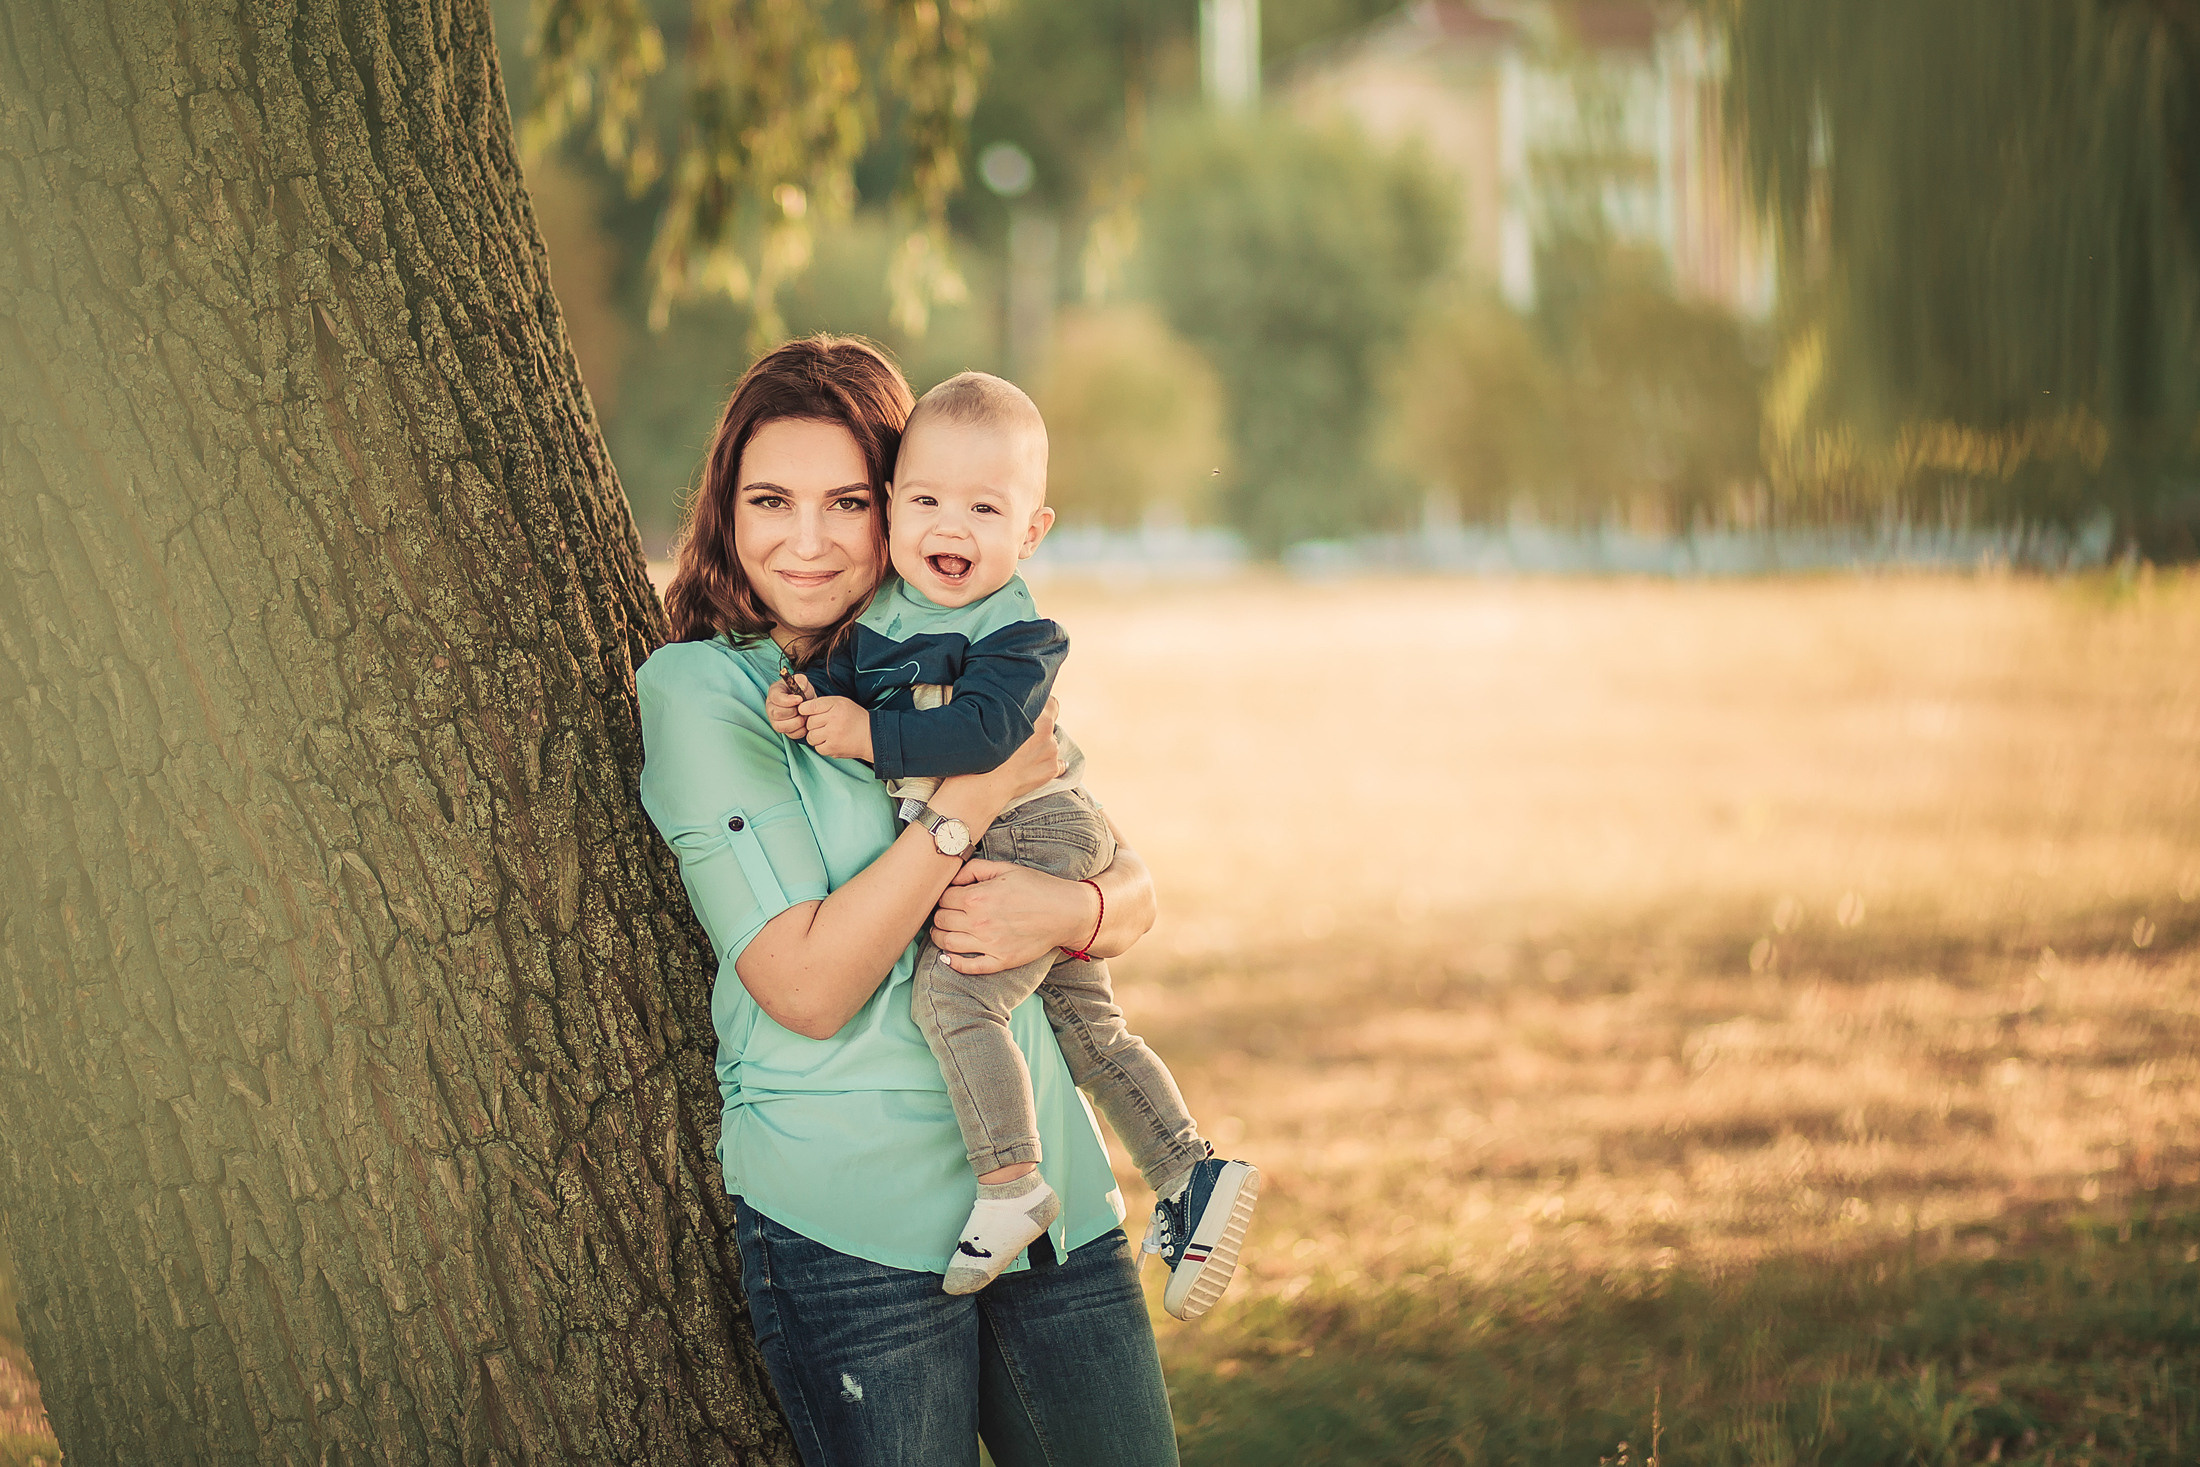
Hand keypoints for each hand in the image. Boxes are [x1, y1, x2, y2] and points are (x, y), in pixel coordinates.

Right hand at [766, 672, 812, 739]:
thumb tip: (800, 686)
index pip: (776, 698)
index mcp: (774, 693)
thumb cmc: (801, 690)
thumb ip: (801, 680)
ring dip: (797, 722)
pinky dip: (800, 730)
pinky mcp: (784, 730)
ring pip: (781, 727)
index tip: (800, 699)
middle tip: (803, 708)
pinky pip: (790, 735)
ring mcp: (775, 721)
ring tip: (805, 715)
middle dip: (793, 712)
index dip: (788, 700)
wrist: (806, 702)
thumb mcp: (802, 681)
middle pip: (776, 714)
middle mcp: (771, 707)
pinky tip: (805, 723)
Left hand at [799, 695, 873, 761]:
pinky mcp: (833, 748)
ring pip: (811, 736)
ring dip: (816, 736)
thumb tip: (802, 709)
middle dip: (813, 724)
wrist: (871, 736)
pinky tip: (831, 742)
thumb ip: (823, 703)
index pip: (810, 706)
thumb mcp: (842, 703)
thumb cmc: (855, 718)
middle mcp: (834, 719)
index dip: (805, 710)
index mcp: (836, 705)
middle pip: (809, 722)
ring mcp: (833, 735)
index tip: (807, 712)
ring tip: (826, 734)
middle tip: (823, 725)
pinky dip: (822, 746)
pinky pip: (817, 748)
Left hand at [930, 858, 1097, 973]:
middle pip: (941, 921)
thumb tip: (951, 879)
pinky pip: (967, 967)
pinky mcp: (1000, 961)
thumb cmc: (1038, 887)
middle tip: (948, 913)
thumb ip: (974, 869)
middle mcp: (979, 922)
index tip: (950, 897)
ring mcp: (989, 944)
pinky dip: (952, 962)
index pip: (943, 899)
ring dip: (940, 937)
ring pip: (947, 944)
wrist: (1067, 912)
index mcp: (978, 897)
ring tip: (945, 931)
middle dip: (940, 915)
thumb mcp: (1005, 868)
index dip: (943, 896)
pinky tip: (949, 956)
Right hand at [977, 698, 1065, 805]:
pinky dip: (1049, 766)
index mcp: (1035, 713)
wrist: (981, 782)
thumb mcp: (994, 719)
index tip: (1032, 715)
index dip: (1042, 709)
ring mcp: (1051, 750)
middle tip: (1020, 741)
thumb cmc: (980, 748)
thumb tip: (1017, 713)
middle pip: (1050, 725)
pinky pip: (1059, 765)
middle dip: (1038, 730)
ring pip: (1051, 745)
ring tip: (1020, 758)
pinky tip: (1035, 769)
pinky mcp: (1052, 769)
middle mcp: (1047, 730)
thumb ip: (1012, 712)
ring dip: (1041, 748)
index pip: (1051, 704)